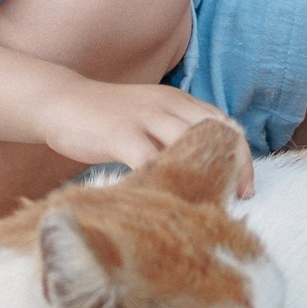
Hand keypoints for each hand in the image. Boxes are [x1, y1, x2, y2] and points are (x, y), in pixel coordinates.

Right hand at [36, 74, 250, 184]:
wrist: (60, 100)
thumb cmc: (107, 116)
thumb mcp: (149, 115)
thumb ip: (173, 134)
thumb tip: (201, 171)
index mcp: (178, 100)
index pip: (225, 124)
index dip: (242, 156)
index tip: (246, 187)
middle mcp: (167, 105)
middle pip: (216, 134)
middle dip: (234, 168)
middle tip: (239, 199)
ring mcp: (144, 118)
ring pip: (188, 145)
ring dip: (202, 178)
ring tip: (208, 207)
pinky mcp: (120, 133)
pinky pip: (149, 160)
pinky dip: (160, 183)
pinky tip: (163, 204)